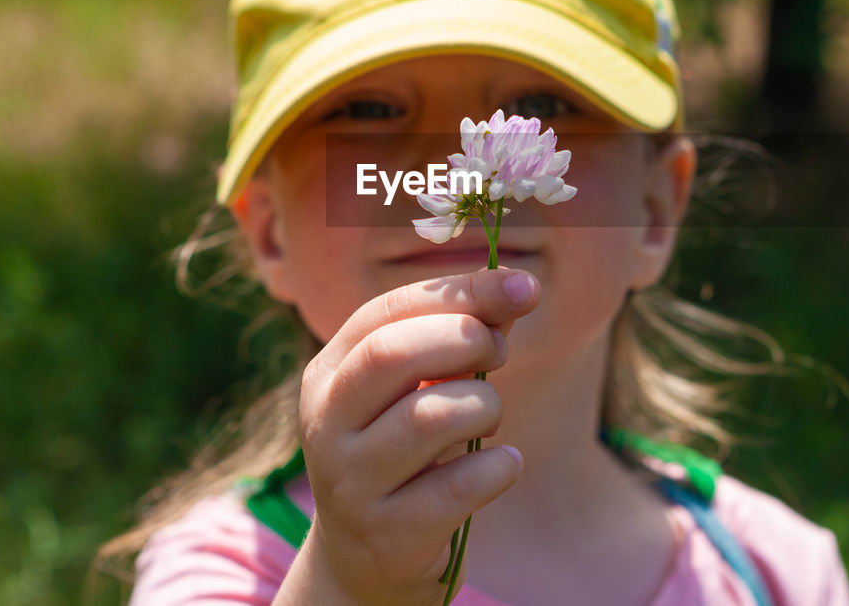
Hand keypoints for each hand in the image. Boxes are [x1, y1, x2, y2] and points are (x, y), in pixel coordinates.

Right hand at [295, 266, 538, 605]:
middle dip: (466, 340)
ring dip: (485, 405)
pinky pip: (459, 485)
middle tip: (499, 353)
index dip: (461, 291)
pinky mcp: (387, 533)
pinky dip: (498, 467)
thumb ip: (461, 335)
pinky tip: (503, 465)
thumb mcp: (418, 390)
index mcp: (329, 373)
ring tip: (491, 418)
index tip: (523, 288)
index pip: (388, 311)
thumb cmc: (405, 453)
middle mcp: (325, 424)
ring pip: (429, 417)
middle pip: (393, 353)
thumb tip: (519, 288)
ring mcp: (350, 482)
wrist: (367, 561)